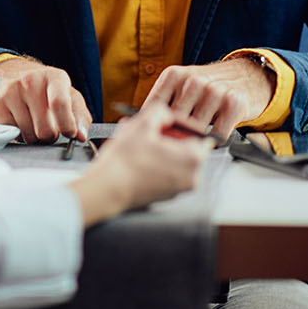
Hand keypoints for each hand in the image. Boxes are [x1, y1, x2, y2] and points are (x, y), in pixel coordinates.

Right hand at [0, 56, 93, 143]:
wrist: (11, 73)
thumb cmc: (45, 88)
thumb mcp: (68, 95)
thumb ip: (80, 116)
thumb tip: (81, 136)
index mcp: (54, 77)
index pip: (59, 103)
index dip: (67, 125)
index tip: (70, 133)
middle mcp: (30, 81)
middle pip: (45, 128)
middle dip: (50, 135)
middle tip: (50, 128)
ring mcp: (11, 92)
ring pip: (29, 135)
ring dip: (34, 136)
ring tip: (34, 122)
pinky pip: (13, 134)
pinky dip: (19, 134)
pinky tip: (20, 120)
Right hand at [69, 101, 212, 224]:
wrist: (107, 189)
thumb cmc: (125, 160)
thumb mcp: (142, 124)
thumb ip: (161, 111)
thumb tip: (167, 115)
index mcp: (193, 158)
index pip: (200, 135)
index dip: (182, 126)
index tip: (167, 124)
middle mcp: (192, 177)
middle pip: (188, 149)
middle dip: (170, 138)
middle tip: (150, 132)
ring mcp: (179, 190)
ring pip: (176, 161)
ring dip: (161, 151)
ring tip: (140, 144)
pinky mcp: (167, 197)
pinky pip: (168, 174)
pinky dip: (157, 165)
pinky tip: (138, 159)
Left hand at [142, 55, 275, 136]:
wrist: (247, 77)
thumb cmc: (208, 87)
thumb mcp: (182, 86)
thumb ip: (164, 103)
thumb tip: (137, 126)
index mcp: (175, 75)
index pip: (155, 107)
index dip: (153, 126)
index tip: (152, 138)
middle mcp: (194, 81)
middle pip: (175, 121)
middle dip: (175, 135)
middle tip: (176, 145)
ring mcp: (215, 91)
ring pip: (196, 129)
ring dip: (196, 138)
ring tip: (197, 137)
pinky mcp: (234, 104)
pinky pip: (218, 134)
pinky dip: (215, 139)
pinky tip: (215, 134)